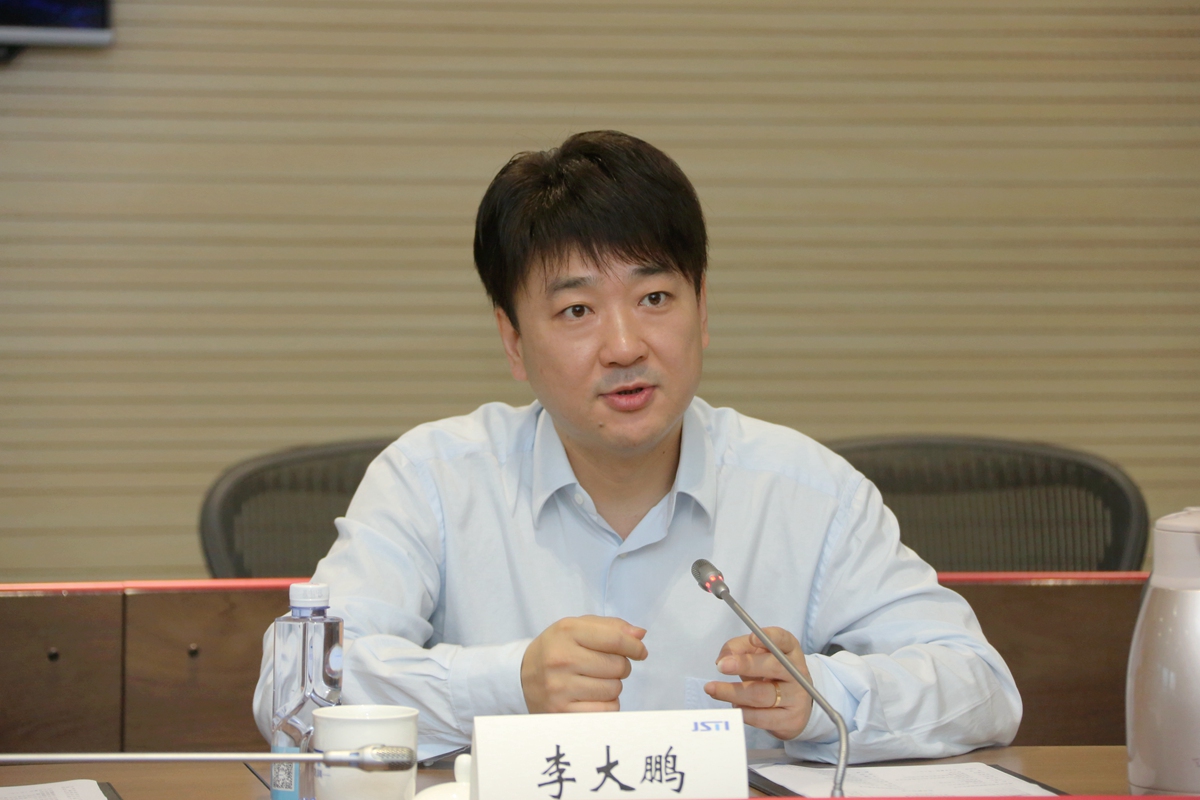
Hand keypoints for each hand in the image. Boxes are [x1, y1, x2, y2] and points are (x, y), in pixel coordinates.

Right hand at [521, 615, 647, 712]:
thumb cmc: (558, 649)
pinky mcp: (561, 712)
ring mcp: (559, 687)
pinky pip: (606, 710)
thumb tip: (640, 635)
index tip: (640, 651)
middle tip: (605, 667)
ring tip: (594, 681)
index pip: (616, 640)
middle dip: (620, 666)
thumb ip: (611, 627)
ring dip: (612, 686)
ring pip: (614, 689)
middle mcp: (561, 659)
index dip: (635, 646)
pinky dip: (606, 705)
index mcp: (567, 632)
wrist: (522, 676)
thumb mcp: (577, 628)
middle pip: (618, 666)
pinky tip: (591, 697)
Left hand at [703, 627, 812, 739]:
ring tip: (712, 689)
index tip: (752, 638)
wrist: (795, 706)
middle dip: (745, 665)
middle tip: (721, 666)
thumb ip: (739, 648)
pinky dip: (742, 711)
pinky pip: (761, 717)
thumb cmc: (770, 674)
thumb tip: (722, 659)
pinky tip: (733, 705)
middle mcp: (797, 672)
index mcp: (790, 650)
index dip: (769, 638)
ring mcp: (797, 697)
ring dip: (733, 692)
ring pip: (762, 694)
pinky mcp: (791, 720)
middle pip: (772, 667)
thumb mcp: (758, 655)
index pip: (784, 639)